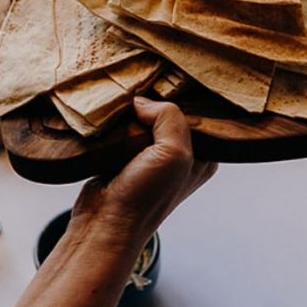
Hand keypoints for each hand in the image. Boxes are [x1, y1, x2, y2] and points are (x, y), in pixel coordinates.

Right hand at [71, 99, 215, 243]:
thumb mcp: (173, 153)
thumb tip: (144, 103)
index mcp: (201, 158)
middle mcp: (178, 158)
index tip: (168, 84)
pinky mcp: (125, 158)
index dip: (183, 100)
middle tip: (142, 89)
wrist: (105, 223)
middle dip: (156, 103)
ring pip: (145, 121)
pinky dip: (117, 124)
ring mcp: (150, 158)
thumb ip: (170, 117)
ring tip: (124, 102)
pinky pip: (124, 130)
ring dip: (132, 113)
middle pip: (169, 115)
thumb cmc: (145, 198)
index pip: (199, 116)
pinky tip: (112, 117)